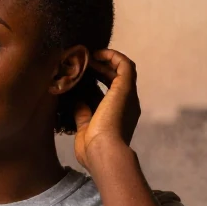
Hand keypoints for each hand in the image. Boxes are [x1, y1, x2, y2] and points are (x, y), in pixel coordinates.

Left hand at [73, 49, 140, 171]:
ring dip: (107, 60)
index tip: (82, 73)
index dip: (98, 79)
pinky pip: (125, 65)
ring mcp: (128, 96)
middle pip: (118, 78)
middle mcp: (127, 104)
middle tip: (84, 62)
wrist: (103, 152)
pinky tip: (97, 54)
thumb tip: (78, 101)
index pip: (110, 91)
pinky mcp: (125, 88)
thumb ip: (83, 115)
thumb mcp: (84, 129)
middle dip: (101, 68)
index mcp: (118, 115)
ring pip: (123, 69)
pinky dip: (112, 56)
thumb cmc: (93, 149)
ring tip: (89, 56)